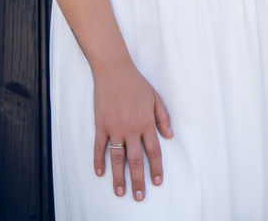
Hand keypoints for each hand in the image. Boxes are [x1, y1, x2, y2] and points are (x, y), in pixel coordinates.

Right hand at [92, 64, 172, 200]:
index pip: (153, 151)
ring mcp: (114, 128)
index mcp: (146, 123)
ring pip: (117, 158)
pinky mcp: (100, 125)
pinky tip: (100, 173)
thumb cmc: (136, 84)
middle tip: (139, 196)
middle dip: (138, 180)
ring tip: (120, 192)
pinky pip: (99, 147)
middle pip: (135, 160)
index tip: (156, 182)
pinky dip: (98, 161)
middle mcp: (131, 128)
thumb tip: (169, 136)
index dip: (155, 168)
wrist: (114, 71)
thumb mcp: (155, 98)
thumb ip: (163, 118)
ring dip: (119, 177)